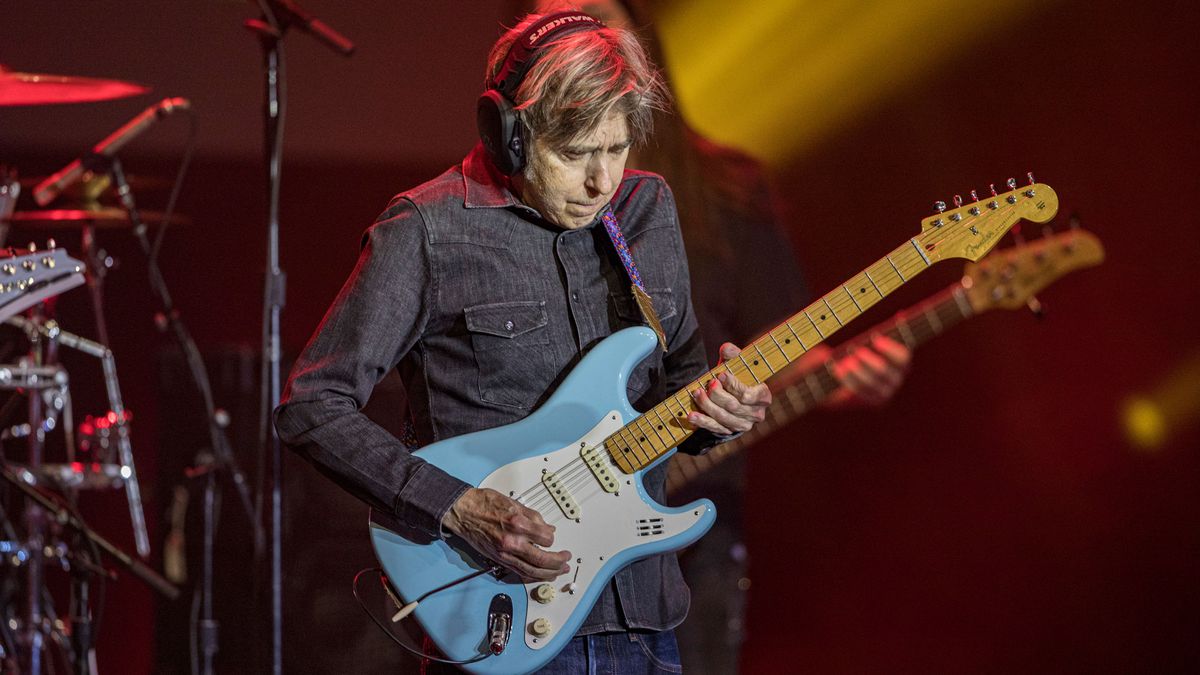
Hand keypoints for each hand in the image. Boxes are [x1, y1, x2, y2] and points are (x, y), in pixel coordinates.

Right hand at [442, 487, 571, 581]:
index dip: (552, 538)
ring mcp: (504, 553)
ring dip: (549, 573)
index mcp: (517, 523)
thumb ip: (533, 517)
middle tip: (566, 559)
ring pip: (532, 570)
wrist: (462, 511)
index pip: (546, 538)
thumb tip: (548, 528)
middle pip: (542, 559)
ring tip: (559, 572)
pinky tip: (541, 576)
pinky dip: (532, 576)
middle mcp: (511, 541)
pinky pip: (519, 572)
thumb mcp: (513, 503)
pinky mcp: (498, 559)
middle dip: (558, 561)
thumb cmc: (484, 503)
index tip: (552, 536)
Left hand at [687, 343, 772, 434]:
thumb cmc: (737, 377)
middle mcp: (756, 414)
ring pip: (723, 417)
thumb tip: (725, 349)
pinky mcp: (729, 431)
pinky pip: (714, 428)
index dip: (733, 386)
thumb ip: (733, 355)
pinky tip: (691, 415)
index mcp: (763, 397)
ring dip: (707, 405)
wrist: (733, 395)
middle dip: (717, 395)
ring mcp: (742, 425)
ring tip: (696, 393)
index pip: (748, 395)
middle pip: (733, 406)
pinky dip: (702, 421)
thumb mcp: (737, 364)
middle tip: (708, 384)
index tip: (720, 375)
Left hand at [830, 334, 910, 406]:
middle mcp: (896, 378)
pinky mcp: (871, 400)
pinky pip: (859, 391)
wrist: (843, 370)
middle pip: (884, 370)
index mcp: (902, 361)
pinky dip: (847, 378)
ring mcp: (885, 392)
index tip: (874, 337)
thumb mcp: (871, 338)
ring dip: (855, 370)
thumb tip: (901, 315)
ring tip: (842, 361)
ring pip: (871, 382)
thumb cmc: (860, 348)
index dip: (889, 348)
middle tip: (853, 349)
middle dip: (867, 359)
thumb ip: (886, 330)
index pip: (903, 357)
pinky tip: (837, 369)